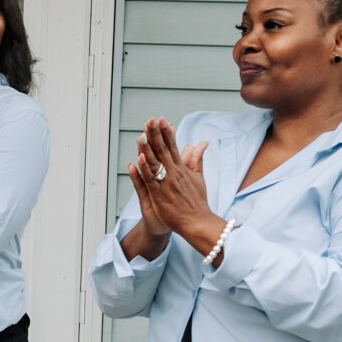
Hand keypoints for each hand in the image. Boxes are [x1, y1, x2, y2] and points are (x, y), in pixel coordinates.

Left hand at [134, 118, 221, 249]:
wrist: (197, 221)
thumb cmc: (197, 201)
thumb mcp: (199, 177)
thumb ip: (197, 159)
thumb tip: (201, 144)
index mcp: (182, 168)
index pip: (173, 146)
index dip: (166, 132)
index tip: (162, 119)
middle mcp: (174, 173)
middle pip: (163, 150)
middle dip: (156, 134)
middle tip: (150, 120)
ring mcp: (166, 183)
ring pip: (155, 162)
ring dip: (148, 148)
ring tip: (142, 134)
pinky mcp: (160, 194)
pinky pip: (150, 179)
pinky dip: (145, 168)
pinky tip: (139, 158)